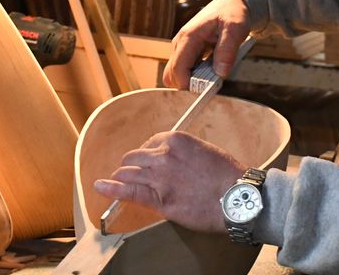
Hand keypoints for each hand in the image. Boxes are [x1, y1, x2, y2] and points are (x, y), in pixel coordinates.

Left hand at [93, 131, 244, 233]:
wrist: (238, 197)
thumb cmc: (228, 176)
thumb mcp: (206, 151)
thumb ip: (185, 153)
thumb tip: (175, 160)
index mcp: (176, 140)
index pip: (150, 143)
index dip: (146, 153)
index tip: (147, 161)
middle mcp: (164, 155)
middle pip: (135, 157)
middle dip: (131, 165)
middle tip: (132, 172)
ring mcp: (159, 177)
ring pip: (128, 172)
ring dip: (122, 177)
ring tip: (117, 181)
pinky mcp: (159, 199)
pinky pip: (128, 191)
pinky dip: (111, 188)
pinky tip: (100, 186)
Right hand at [163, 0, 250, 88]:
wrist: (231, 4)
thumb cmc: (232, 13)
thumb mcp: (235, 28)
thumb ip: (227, 50)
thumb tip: (220, 73)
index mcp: (189, 37)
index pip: (177, 69)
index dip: (188, 85)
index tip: (205, 92)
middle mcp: (180, 43)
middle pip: (171, 75)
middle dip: (188, 85)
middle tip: (211, 84)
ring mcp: (182, 48)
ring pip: (177, 75)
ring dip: (193, 80)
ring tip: (214, 74)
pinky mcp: (187, 52)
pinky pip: (185, 71)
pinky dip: (197, 76)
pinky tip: (212, 69)